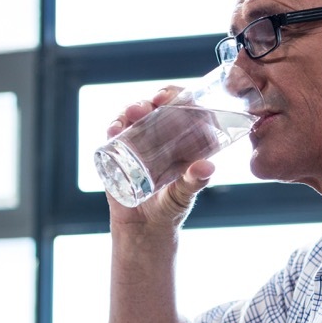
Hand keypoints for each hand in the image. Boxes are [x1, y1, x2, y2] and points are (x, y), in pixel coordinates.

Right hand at [105, 86, 215, 228]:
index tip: (169, 97)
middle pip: (155, 106)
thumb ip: (194, 181)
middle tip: (149, 105)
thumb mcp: (184, 194)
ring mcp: (138, 141)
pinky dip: (114, 127)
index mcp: (182, 139)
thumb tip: (207, 167)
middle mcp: (160, 135)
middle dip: (150, 100)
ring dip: (131, 110)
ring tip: (130, 115)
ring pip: (134, 116)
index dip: (176, 95)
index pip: (181, 106)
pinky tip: (114, 129)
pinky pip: (116, 133)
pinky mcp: (119, 151)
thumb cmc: (170, 209)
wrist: (143, 228)